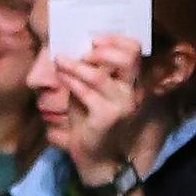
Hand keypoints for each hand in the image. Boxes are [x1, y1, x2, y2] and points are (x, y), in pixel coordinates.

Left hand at [56, 33, 146, 177]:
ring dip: (77, 65)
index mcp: (130, 81)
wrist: (94, 156)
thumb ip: (90, 70)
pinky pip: (86, 92)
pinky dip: (71, 80)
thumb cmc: (89, 120)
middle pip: (129, 57)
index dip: (115, 39)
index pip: (134, 50)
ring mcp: (121, 104)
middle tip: (83, 52)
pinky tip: (61, 75)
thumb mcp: (90, 90)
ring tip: (61, 60)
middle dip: (103, 49)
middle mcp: (131, 91)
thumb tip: (75, 46)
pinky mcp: (107, 116)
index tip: (94, 38)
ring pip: (100, 75)